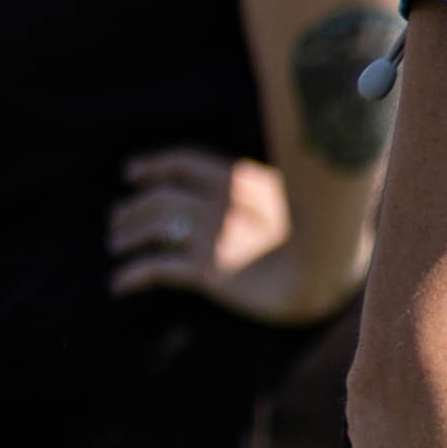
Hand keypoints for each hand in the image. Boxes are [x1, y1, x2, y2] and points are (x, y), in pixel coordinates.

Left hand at [110, 149, 324, 319]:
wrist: (329, 269)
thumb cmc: (322, 236)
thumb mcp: (294, 199)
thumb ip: (264, 192)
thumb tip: (256, 189)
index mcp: (241, 180)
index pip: (183, 163)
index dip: (153, 166)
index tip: (132, 172)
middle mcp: (222, 202)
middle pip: (159, 196)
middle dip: (132, 208)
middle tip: (118, 221)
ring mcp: (214, 235)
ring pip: (152, 227)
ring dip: (127, 235)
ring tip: (118, 245)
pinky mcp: (209, 269)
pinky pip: (157, 268)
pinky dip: (132, 274)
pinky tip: (119, 284)